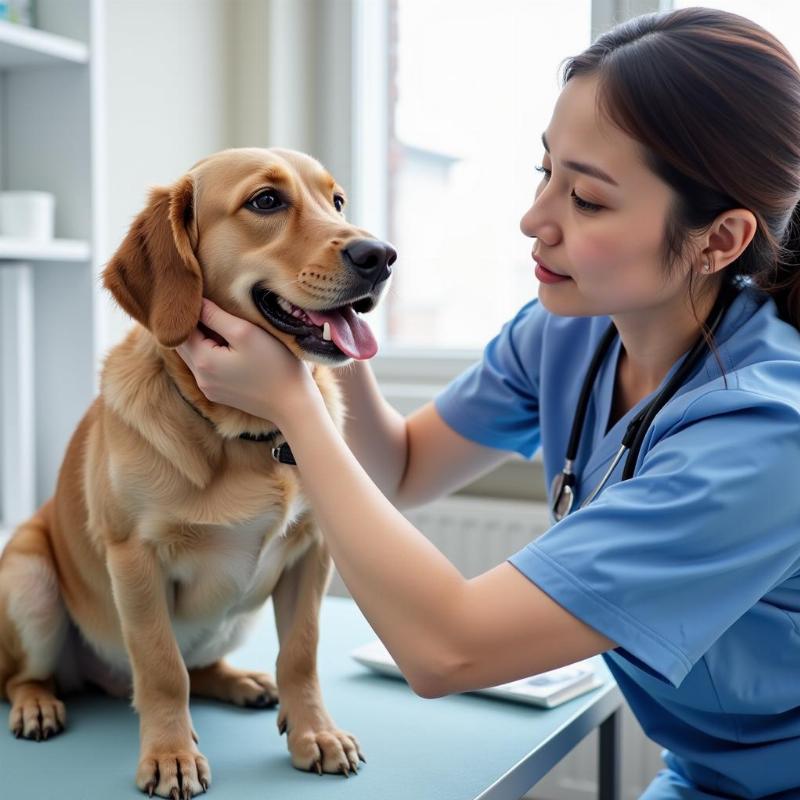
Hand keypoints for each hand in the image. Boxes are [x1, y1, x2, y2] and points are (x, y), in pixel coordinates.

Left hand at [176, 298, 317, 425]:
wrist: (293, 404)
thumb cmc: (275, 365)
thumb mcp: (245, 333)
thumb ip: (216, 316)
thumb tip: (196, 302)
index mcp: (203, 360)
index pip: (182, 328)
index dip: (191, 310)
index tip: (205, 295)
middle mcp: (200, 377)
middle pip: (182, 343)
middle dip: (192, 325)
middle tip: (210, 306)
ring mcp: (209, 388)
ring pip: (192, 356)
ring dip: (200, 339)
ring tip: (219, 323)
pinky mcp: (219, 394)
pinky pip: (204, 368)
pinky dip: (208, 353)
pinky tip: (227, 346)